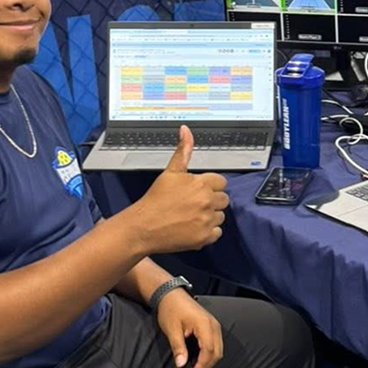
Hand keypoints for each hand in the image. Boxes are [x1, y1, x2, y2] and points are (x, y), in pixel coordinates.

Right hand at [129, 126, 228, 251]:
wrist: (143, 227)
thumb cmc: (155, 200)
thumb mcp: (170, 172)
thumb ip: (183, 151)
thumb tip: (186, 130)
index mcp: (201, 184)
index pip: (221, 182)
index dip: (210, 186)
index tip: (198, 191)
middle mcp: (206, 201)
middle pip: (224, 199)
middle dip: (211, 201)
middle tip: (194, 204)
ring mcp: (206, 220)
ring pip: (221, 216)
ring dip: (210, 216)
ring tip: (191, 216)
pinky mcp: (204, 237)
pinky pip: (217, 232)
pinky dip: (208, 232)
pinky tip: (193, 227)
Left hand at [157, 289, 222, 367]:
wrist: (171, 295)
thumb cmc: (171, 310)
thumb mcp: (172, 330)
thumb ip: (178, 347)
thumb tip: (181, 364)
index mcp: (204, 324)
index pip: (209, 350)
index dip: (202, 365)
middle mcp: (213, 325)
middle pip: (217, 352)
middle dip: (206, 366)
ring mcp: (214, 325)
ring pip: (218, 349)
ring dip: (207, 361)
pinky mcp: (211, 326)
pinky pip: (215, 344)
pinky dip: (208, 354)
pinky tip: (197, 359)